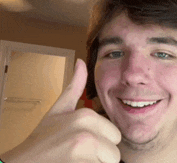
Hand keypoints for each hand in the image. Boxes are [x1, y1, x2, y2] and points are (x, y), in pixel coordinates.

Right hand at [0, 59, 120, 162]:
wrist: (23, 162)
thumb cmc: (43, 137)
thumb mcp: (60, 108)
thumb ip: (75, 85)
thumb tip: (81, 62)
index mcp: (86, 116)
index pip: (115, 135)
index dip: (102, 141)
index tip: (84, 142)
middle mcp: (87, 133)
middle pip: (114, 152)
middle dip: (101, 155)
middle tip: (80, 153)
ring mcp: (83, 154)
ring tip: (77, 160)